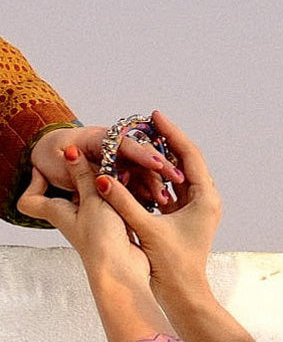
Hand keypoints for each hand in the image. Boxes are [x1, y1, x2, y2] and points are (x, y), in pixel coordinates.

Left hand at [18, 151, 150, 293]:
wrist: (122, 271)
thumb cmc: (101, 241)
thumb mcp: (92, 200)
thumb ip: (83, 175)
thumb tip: (69, 152)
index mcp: (58, 211)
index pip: (31, 199)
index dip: (35, 181)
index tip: (48, 166)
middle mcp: (72, 216)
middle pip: (70, 190)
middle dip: (83, 173)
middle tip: (97, 158)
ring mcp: (93, 221)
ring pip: (96, 194)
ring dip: (107, 183)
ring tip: (122, 172)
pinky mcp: (112, 226)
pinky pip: (113, 204)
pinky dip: (121, 195)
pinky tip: (135, 188)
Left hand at [31, 125, 183, 210]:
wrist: (47, 158)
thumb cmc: (52, 158)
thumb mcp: (60, 166)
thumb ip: (84, 172)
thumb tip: (106, 178)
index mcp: (97, 138)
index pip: (124, 145)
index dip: (141, 154)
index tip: (156, 164)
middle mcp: (112, 146)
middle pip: (140, 155)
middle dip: (159, 167)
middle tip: (176, 178)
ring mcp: (117, 159)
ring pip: (142, 170)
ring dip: (155, 182)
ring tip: (166, 198)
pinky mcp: (119, 173)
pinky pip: (137, 181)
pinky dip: (146, 191)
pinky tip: (157, 203)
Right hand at [93, 112, 221, 309]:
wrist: (184, 295)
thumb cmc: (171, 265)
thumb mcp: (145, 228)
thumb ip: (123, 202)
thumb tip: (100, 178)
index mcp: (205, 197)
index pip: (189, 154)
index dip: (171, 133)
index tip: (155, 115)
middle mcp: (206, 199)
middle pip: (187, 160)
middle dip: (167, 141)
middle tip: (148, 121)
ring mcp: (197, 208)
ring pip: (179, 174)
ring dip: (162, 158)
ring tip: (143, 137)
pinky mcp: (186, 218)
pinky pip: (172, 189)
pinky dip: (158, 177)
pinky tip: (141, 166)